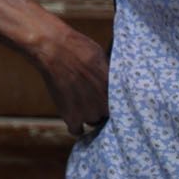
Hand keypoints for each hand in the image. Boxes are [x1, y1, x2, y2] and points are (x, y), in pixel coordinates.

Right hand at [31, 19, 109, 137]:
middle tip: (93, 99)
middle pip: (108, 114)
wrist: (53, 49)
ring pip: (94, 121)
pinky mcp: (70, 116)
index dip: (118, 104)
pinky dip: (76, 127)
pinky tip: (75, 123)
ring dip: (89, 115)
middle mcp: (106, 106)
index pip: (125, 107)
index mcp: (117, 92)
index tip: (114, 102)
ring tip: (81, 105)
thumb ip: (110, 76)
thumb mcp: (103, 58)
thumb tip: (115, 81)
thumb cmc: (77, 48)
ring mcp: (88, 113)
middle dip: (102, 108)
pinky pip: (76, 130)